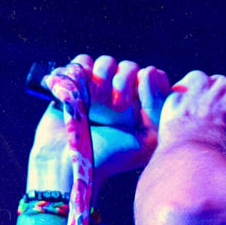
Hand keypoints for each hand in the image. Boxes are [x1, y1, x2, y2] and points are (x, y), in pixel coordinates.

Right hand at [28, 55, 169, 189]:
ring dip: (101, 76)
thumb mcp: (146, 141)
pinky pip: (82, 61)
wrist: (67, 163)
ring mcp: (96, 90)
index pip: (154, 77)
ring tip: (94, 100)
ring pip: (106, 62)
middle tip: (116, 106)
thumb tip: (149, 71)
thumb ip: (158, 108)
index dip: (147, 82)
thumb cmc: (108, 157)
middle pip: (129, 67)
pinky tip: (78, 90)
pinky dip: (80, 70)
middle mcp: (119, 97)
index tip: (137, 101)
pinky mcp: (74, 84)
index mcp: (141, 108)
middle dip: (123, 81)